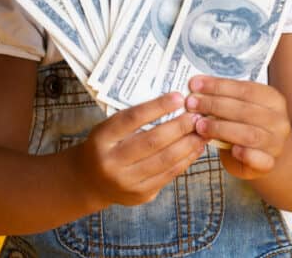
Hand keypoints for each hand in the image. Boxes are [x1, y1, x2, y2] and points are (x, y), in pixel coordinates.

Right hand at [73, 92, 206, 207]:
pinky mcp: (140, 195)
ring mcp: (126, 182)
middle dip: (179, 127)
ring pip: (164, 161)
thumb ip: (134, 119)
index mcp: (102, 139)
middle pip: (152, 142)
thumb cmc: (105, 146)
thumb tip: (174, 104)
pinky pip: (168, 175)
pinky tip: (195, 149)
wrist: (89, 181)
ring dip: (188, 145)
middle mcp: (112, 162)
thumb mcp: (109, 128)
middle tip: (197, 116)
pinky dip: (185, 160)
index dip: (157, 107)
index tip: (179, 97)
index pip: (132, 119)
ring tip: (202, 132)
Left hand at [185, 76, 290, 179]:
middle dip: (215, 105)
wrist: (261, 154)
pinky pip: (258, 159)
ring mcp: (276, 143)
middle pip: (246, 110)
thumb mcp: (238, 107)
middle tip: (192, 104)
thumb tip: (195, 87)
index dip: (218, 86)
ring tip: (200, 125)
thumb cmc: (244, 126)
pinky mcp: (270, 163)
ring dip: (221, 128)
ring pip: (250, 134)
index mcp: (273, 99)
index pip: (245, 89)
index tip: (195, 85)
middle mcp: (279, 120)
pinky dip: (244, 153)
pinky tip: (230, 150)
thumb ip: (223, 98)